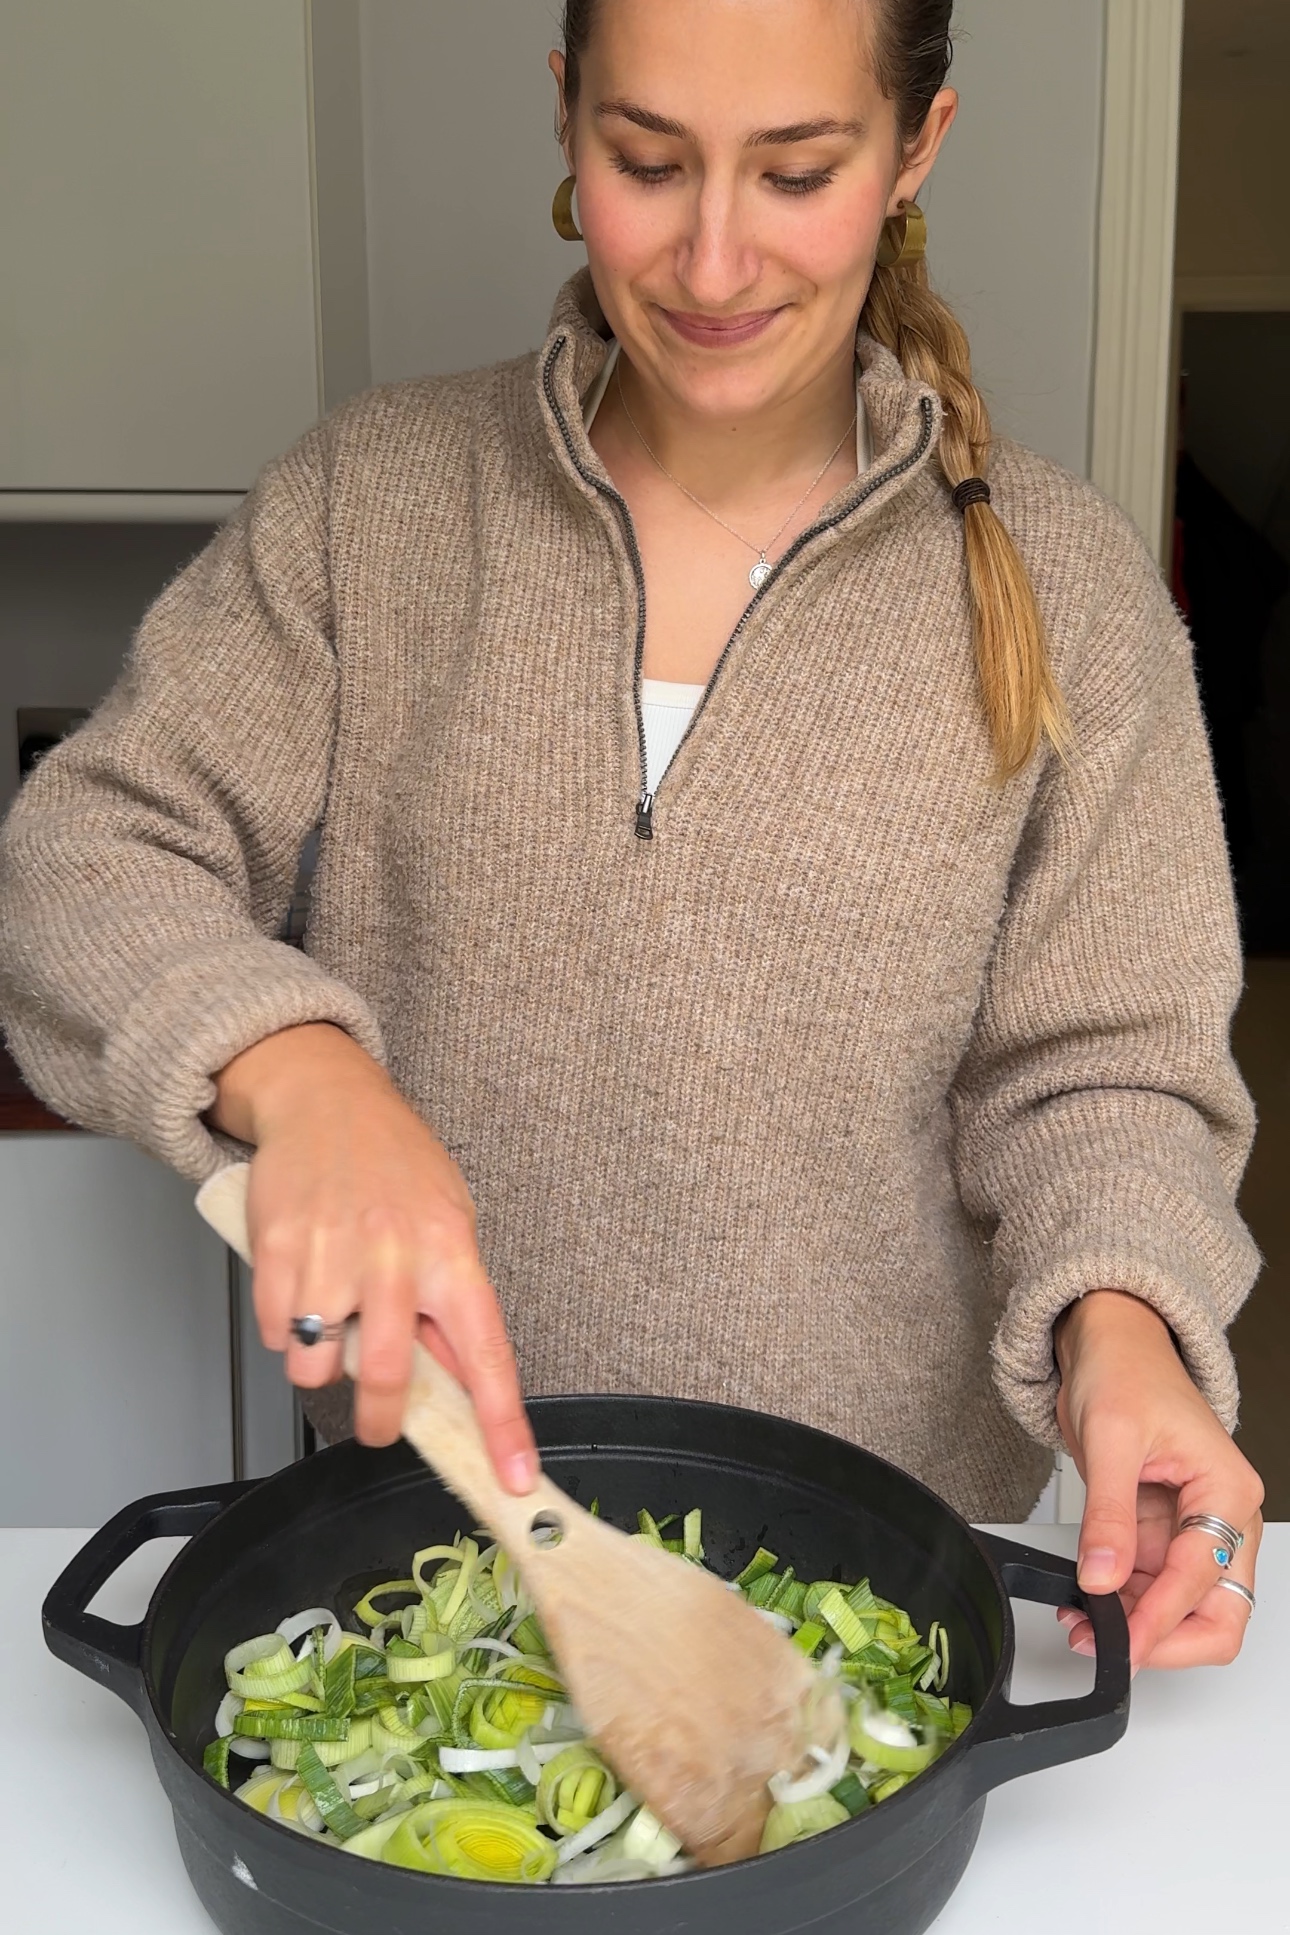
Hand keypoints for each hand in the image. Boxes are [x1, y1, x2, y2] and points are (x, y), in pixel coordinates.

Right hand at [211, 1022, 538, 1493]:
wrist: (326, 1098)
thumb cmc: (394, 1161)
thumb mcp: (447, 1221)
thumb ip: (448, 1303)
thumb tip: (453, 1379)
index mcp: (452, 1252)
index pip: (488, 1354)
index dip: (503, 1424)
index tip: (517, 1479)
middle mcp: (396, 1255)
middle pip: (388, 1376)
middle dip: (381, 1420)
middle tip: (379, 1424)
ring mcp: (334, 1252)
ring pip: (316, 1364)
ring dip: (320, 1359)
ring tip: (332, 1312)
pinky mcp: (279, 1248)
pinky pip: (278, 1331)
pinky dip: (286, 1326)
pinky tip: (302, 1283)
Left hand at [1054, 1289, 1262, 1671]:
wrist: (1109, 1344)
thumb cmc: (1125, 1371)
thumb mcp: (1110, 1438)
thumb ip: (1108, 1514)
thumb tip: (1103, 1577)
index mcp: (1228, 1492)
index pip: (1201, 1578)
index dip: (1159, 1619)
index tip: (1121, 1644)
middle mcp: (1223, 1518)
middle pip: (1218, 1615)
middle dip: (1165, 1639)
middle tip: (1107, 1646)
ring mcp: (1192, 1530)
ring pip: (1183, 1610)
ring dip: (1136, 1627)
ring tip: (1081, 1624)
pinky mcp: (1162, 1533)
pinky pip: (1152, 1588)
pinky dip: (1122, 1605)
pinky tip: (1084, 1603)